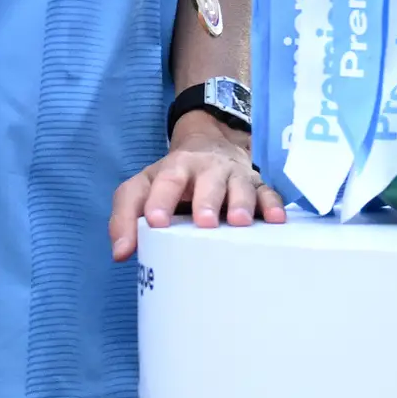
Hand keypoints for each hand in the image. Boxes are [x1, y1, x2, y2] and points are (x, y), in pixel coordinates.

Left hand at [109, 119, 286, 259]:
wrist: (211, 144)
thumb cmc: (172, 179)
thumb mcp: (142, 188)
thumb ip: (125, 217)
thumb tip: (120, 253)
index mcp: (176, 169)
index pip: (166, 181)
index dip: (161, 200)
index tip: (156, 222)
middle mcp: (207, 169)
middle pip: (208, 181)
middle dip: (206, 201)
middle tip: (204, 223)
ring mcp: (235, 176)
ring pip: (241, 185)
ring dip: (242, 202)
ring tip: (240, 222)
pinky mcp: (258, 186)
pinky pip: (268, 193)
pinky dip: (274, 204)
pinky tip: (276, 219)